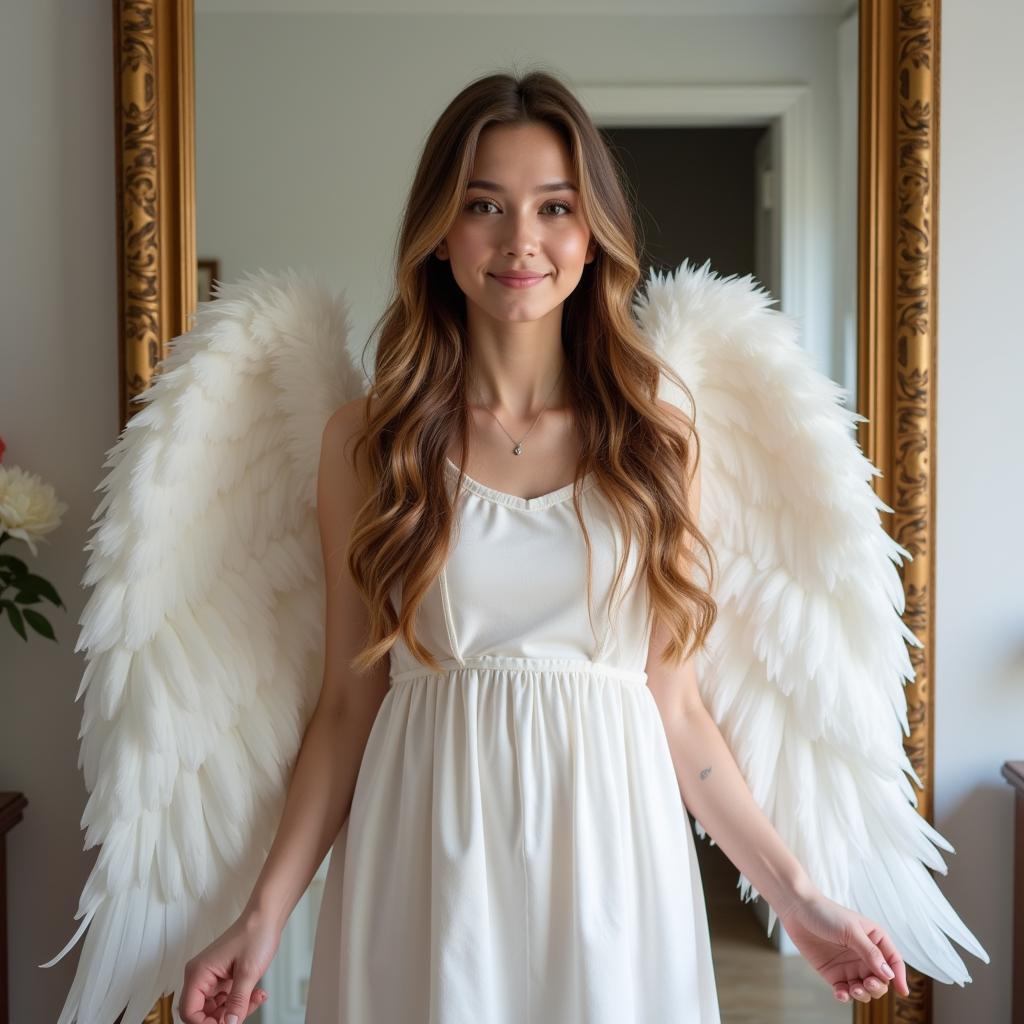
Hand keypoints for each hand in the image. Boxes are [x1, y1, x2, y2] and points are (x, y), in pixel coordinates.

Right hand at [177, 909, 280, 1022]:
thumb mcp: (248, 973)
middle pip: (203, 1013)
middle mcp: (200, 976)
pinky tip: (256, 994)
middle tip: (244, 1012)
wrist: (267, 917)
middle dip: (224, 1017)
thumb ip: (237, 1002)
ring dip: (236, 1009)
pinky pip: (226, 999)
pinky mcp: (223, 977)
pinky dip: (240, 1000)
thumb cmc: (255, 934)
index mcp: (198, 973)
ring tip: (256, 998)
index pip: (189, 1012)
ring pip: (216, 1008)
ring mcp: (211, 977)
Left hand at [778, 892, 910, 1004]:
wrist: (797, 910)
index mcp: (874, 940)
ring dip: (863, 994)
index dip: (900, 976)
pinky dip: (845, 996)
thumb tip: (888, 974)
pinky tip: (841, 993)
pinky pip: (845, 992)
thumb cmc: (826, 913)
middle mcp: (864, 955)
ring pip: (865, 990)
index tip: (903, 991)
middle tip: (867, 982)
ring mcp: (849, 966)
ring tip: (853, 988)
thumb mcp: (850, 930)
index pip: (893, 961)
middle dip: (878, 986)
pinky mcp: (834, 974)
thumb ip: (869, 952)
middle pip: (881, 980)